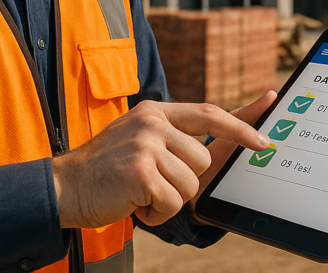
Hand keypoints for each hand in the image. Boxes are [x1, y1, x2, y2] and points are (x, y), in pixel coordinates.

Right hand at [51, 100, 269, 228]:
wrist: (63, 187)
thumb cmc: (105, 171)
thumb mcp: (139, 139)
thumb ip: (174, 136)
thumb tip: (223, 138)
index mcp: (155, 112)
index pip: (209, 113)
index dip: (241, 126)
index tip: (264, 139)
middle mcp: (153, 123)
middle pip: (202, 160)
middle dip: (183, 182)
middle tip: (151, 183)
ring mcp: (147, 145)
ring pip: (190, 185)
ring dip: (168, 199)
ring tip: (139, 193)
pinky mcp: (142, 172)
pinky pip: (173, 203)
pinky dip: (156, 214)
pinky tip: (134, 204)